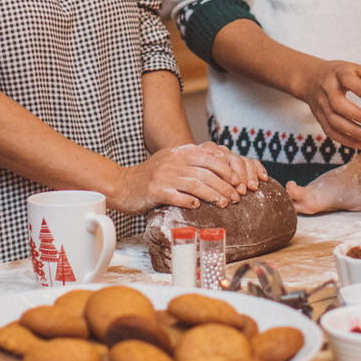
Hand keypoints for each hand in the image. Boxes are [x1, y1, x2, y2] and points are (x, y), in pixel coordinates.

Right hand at [112, 142, 262, 211]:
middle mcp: (173, 162)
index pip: (209, 157)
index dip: (226, 169)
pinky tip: (197, 207)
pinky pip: (175, 196)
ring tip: (224, 204)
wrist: (123, 185)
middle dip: (225, 185)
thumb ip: (193, 158)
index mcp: (179, 153)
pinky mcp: (154, 191)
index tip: (238, 181)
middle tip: (236, 197)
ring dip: (213, 195)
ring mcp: (163, 176)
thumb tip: (220, 159)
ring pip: (195, 184)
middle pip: (206, 172)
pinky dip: (189, 202)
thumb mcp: (171, 160)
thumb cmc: (151, 175)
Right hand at [296, 59, 360, 149]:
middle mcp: (327, 89)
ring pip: (334, 120)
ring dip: (352, 131)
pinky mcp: (319, 116)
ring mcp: (321, 104)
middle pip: (338, 104)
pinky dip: (343, 139)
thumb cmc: (340, 73)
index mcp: (339, 73)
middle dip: (357, 115)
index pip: (348, 80)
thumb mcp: (359, 71)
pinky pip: (329, 131)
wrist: (310, 78)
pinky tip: (359, 144)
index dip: (360, 89)